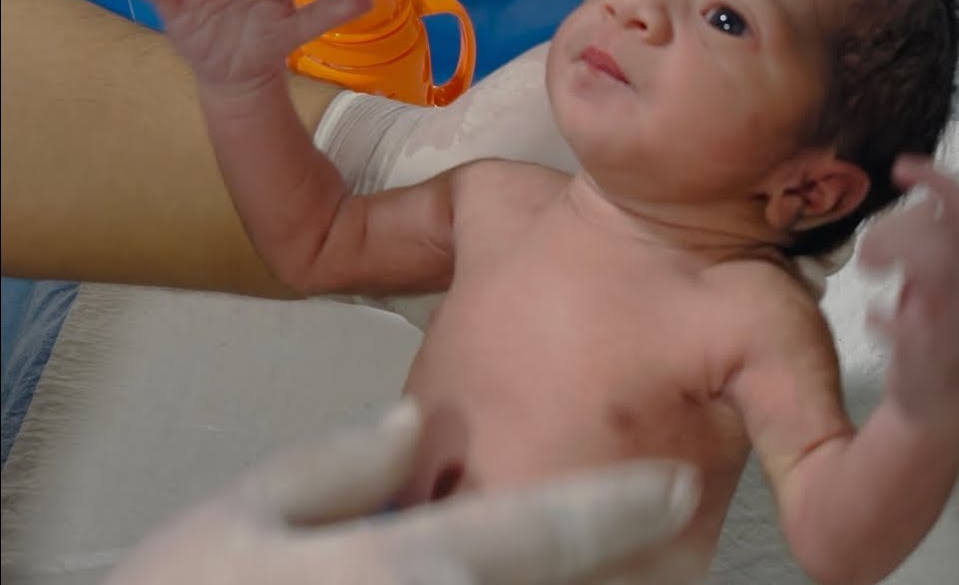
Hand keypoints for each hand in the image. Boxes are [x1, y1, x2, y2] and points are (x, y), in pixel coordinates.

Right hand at [105, 399, 699, 584]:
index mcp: (401, 566)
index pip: (546, 528)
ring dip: (586, 583)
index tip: (677, 488)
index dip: (623, 507)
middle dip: (616, 567)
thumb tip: (410, 425)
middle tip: (654, 539)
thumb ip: (340, 462)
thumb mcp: (245, 512)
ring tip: (612, 561)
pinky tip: (544, 576)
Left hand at [857, 156, 958, 422]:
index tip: (903, 166)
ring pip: (937, 267)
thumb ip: (927, 244)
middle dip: (901, 226)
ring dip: (897, 254)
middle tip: (867, 248)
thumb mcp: (934, 278)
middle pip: (947, 232)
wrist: (939, 399)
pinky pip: (912, 326)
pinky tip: (874, 320)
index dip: (939, 181)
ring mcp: (948, 318)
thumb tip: (911, 207)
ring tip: (868, 269)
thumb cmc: (932, 330)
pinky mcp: (928, 351)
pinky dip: (885, 318)